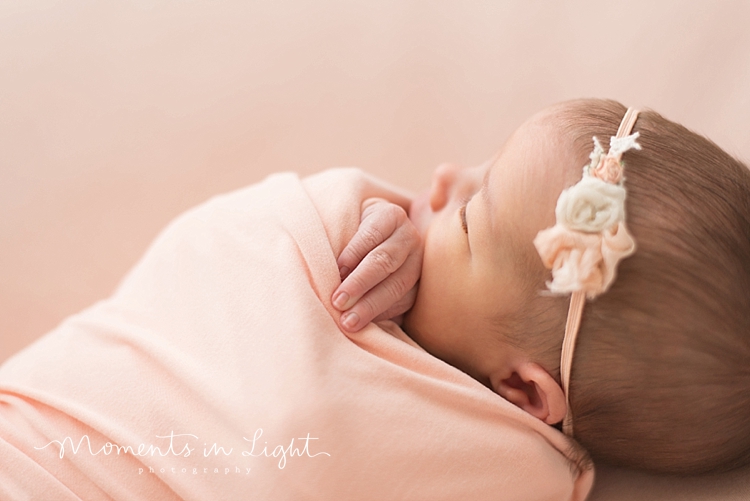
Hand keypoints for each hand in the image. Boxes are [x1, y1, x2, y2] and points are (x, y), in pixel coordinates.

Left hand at [332, 198, 422, 331]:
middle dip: (360, 284)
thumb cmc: (352, 231)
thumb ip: (341, 241)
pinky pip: (404, 302)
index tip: (336, 270)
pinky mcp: (420, 285)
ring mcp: (418, 261)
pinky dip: (383, 314)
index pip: (372, 233)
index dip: (353, 252)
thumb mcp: (347, 225)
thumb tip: (332, 274)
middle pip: (385, 261)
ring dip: (371, 305)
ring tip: (349, 322)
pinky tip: (366, 324)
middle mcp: (409, 236)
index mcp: (390, 216)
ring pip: (397, 284)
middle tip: (338, 302)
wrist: (379, 240)